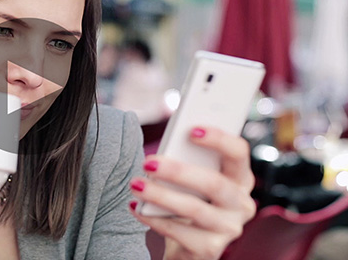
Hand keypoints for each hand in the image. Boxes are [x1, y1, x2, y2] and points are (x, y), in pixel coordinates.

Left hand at [129, 127, 255, 259]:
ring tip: (135, 184)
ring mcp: (229, 228)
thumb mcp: (192, 179)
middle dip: (178, 171)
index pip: (238, 153)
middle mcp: (241, 203)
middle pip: (214, 183)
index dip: (219, 139)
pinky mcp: (210, 249)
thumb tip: (163, 151)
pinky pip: (179, 232)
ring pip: (194, 209)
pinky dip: (154, 219)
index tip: (191, 129)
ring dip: (160, 195)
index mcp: (239, 178)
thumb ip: (187, 161)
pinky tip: (135, 208)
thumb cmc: (188, 199)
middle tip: (148, 162)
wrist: (187, 245)